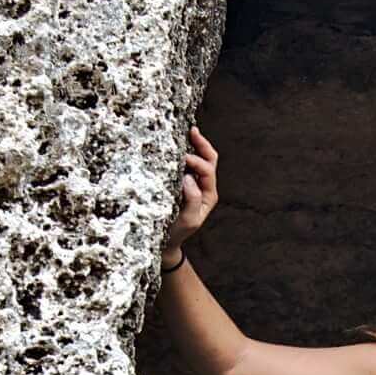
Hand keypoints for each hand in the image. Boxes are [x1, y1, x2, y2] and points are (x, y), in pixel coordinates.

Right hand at [162, 124, 217, 267]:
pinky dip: (185, 152)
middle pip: (209, 160)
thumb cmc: (176, 232)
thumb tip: (189, 178)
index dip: (197, 162)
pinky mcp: (183, 184)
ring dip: (195, 145)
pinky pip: (187, 165)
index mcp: (208, 195)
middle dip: (202, 145)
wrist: (166, 242)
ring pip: (200, 159)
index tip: (183, 158)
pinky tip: (177, 144)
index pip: (207, 171)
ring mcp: (194, 184)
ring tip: (187, 132)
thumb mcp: (187, 220)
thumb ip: (192, 200)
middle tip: (192, 131)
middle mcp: (204, 187)